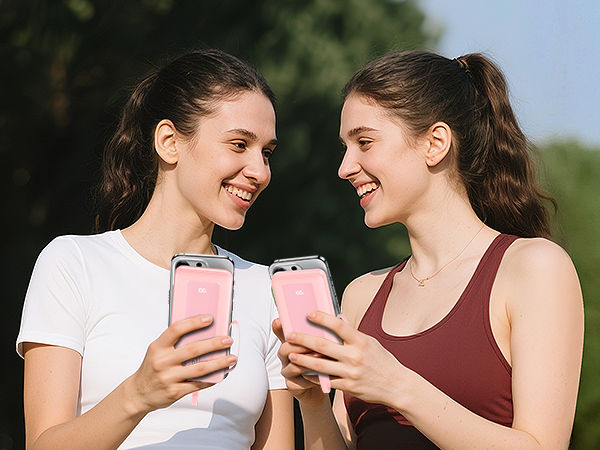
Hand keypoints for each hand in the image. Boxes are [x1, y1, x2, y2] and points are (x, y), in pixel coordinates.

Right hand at [128, 315, 236, 412]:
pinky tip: (221, 373)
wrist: (138, 394)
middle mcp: (162, 362)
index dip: (194, 322)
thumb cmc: (152, 368)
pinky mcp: (175, 392)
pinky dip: (212, 378)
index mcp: (158, 347)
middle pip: (193, 349)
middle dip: (214, 344)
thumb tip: (203, 333)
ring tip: (231, 358)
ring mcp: (168, 378)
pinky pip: (198, 384)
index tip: (209, 319)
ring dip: (219, 363)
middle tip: (227, 340)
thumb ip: (175, 342)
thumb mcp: (157, 351)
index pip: (176, 329)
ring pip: (200, 368)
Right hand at [272, 318, 327, 405]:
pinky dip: (310, 377)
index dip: (279, 326)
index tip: (280, 320)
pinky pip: (298, 381)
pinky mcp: (292, 385)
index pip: (281, 331)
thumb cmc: (325, 360)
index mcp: (292, 342)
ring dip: (307, 360)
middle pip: (284, 348)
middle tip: (312, 341)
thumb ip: (325, 333)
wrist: (325, 384)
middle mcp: (286, 356)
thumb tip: (336, 317)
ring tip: (320, 356)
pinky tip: (321, 374)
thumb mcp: (326, 344)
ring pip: (292, 365)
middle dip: (299, 344)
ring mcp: (287, 371)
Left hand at [286, 311, 407, 405]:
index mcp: (361, 341)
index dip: (322, 318)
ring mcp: (350, 372)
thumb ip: (353, 333)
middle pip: (322, 345)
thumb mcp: (370, 343)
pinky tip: (303, 372)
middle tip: (290, 335)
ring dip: (302, 360)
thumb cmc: (383, 361)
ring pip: (319, 365)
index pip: (337, 325)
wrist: (397, 386)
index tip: (309, 314)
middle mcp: (354, 356)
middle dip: (303, 339)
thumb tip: (339, 319)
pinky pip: (326, 380)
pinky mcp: (348, 387)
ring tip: (291, 354)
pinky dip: (313, 376)